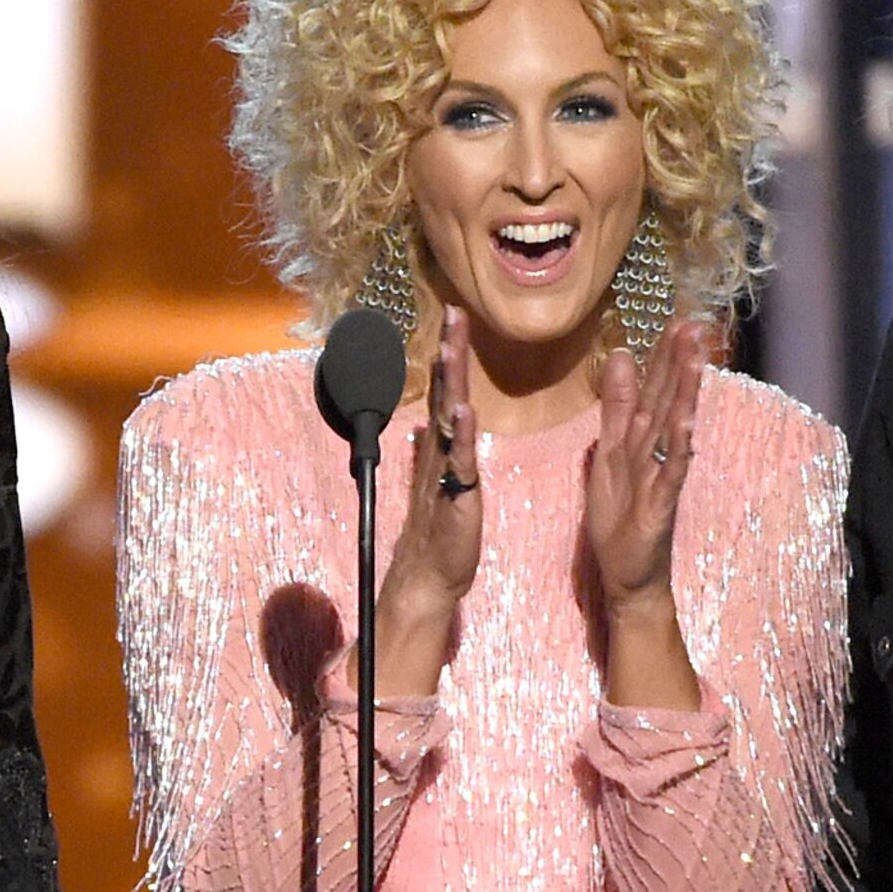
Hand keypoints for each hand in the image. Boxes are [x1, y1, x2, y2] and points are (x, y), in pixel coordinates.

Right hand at [380, 302, 482, 680]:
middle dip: (449, 352)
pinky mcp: (457, 496)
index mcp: (441, 449)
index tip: (454, 318)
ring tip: (451, 349)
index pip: (444, 391)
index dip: (449, 355)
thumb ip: (437, 453)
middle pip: (443, 393)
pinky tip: (463, 411)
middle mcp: (440, 454)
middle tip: (453, 314)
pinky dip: (462, 436)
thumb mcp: (442, 484)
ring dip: (449, 383)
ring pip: (448, 420)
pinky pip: (460, 462)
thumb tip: (429, 424)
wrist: (429, 577)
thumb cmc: (439, 534)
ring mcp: (446, 473)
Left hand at [584, 333, 705, 616]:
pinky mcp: (660, 504)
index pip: (654, 390)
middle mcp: (656, 453)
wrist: (628, 575)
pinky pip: (671, 471)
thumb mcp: (609, 452)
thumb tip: (619, 355)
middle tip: (695, 323)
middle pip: (668, 401)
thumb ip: (616, 407)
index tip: (676, 320)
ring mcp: (661, 477)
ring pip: (673, 428)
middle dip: (680, 362)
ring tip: (697, 357)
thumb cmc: (621, 517)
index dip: (663, 355)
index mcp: (641, 440)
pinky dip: (678, 447)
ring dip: (686, 393)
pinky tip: (687, 421)